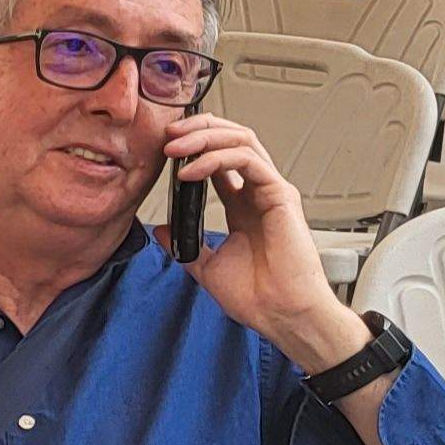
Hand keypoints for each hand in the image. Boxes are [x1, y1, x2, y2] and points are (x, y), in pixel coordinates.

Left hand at [159, 115, 365, 368]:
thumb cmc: (258, 296)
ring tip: (174, 147)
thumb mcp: (207, 267)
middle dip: (198, 129)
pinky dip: (215, 160)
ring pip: (241, 141)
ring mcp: (271, 191)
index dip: (193, 146)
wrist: (281, 314)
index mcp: (243, 206)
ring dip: (203, 138)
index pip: (220, 159)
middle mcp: (259, 193)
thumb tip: (163, 230)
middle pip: (232, 139)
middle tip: (167, 134)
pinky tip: (190, 171)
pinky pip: (247, 161)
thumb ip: (186, 246)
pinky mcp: (280, 195)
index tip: (164, 148)